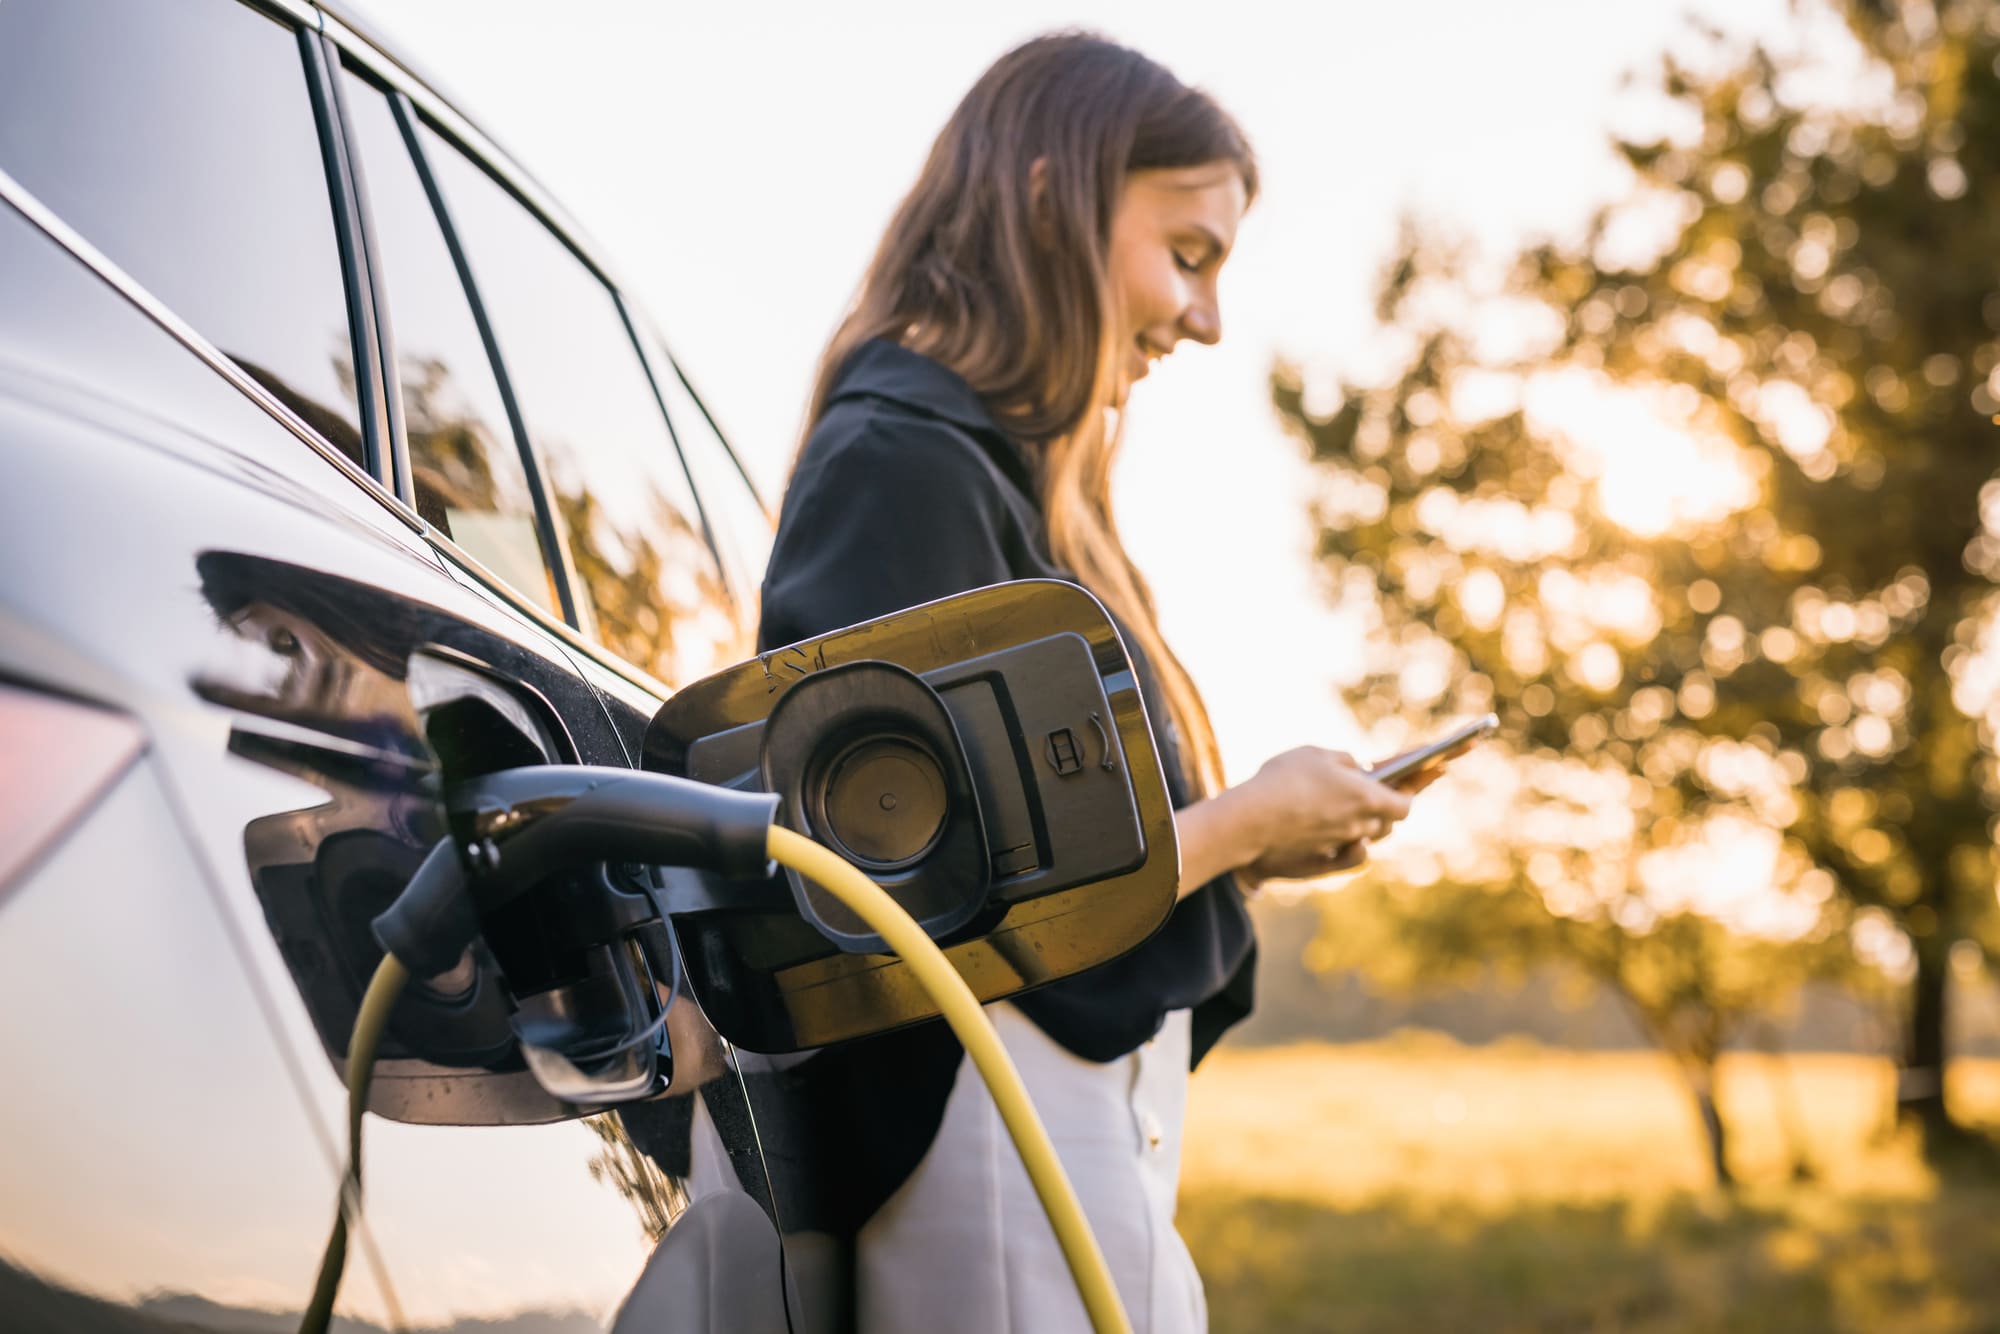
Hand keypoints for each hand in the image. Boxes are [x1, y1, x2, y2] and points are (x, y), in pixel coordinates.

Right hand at [1232, 746, 1412, 886]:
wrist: (1247, 821)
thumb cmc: (1282, 781)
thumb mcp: (1316, 755)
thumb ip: (1345, 761)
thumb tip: (1358, 770)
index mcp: (1368, 798)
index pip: (1405, 800)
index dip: (1414, 789)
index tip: (1422, 779)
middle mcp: (1361, 827)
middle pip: (1387, 821)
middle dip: (1386, 804)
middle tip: (1382, 790)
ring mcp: (1342, 849)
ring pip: (1368, 837)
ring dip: (1367, 822)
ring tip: (1361, 807)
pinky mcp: (1323, 866)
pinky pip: (1350, 857)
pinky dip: (1352, 845)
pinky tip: (1348, 834)